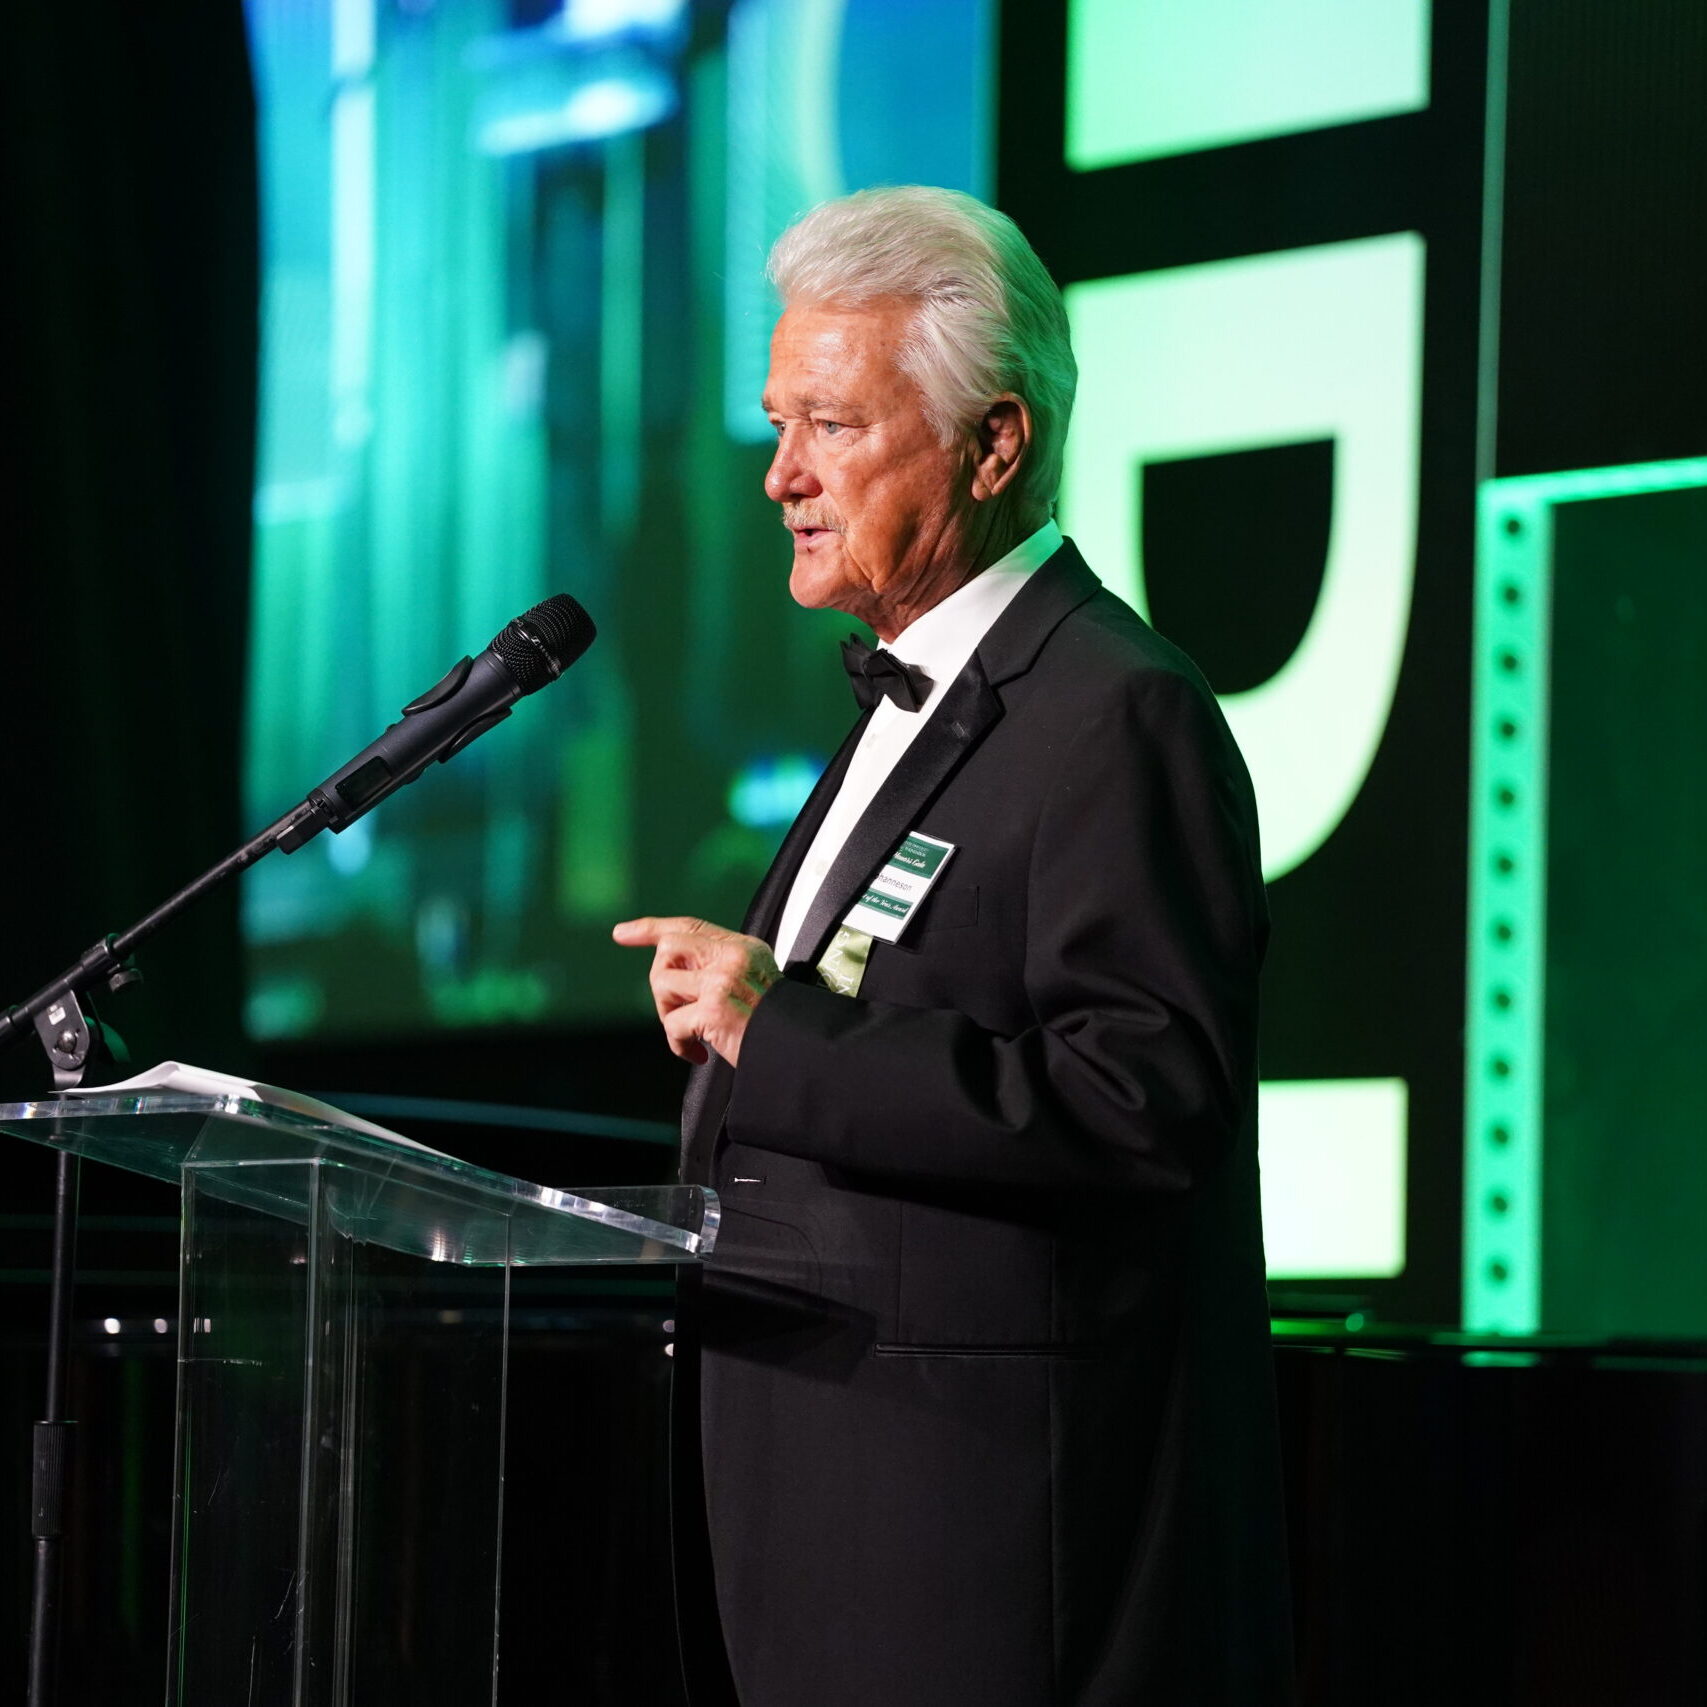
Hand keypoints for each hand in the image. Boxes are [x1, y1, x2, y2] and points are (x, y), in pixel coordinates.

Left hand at [611, 915, 780, 1065]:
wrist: (799, 1049)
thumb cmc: (775, 1025)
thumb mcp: (755, 981)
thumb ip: (720, 968)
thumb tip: (674, 971)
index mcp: (743, 948)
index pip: (690, 926)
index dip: (651, 928)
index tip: (623, 933)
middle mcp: (733, 957)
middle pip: (668, 949)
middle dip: (662, 983)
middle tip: (679, 1010)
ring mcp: (722, 981)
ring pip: (662, 984)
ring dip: (669, 1015)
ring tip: (693, 1033)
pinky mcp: (713, 1009)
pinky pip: (671, 1023)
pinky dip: (679, 1045)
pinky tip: (699, 1053)